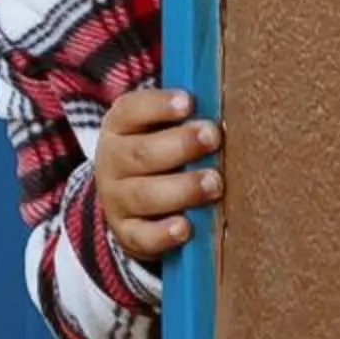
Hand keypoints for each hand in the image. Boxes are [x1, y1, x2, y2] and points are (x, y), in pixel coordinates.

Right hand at [94, 88, 224, 263]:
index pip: (131, 111)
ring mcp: (117, 199)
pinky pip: (142, 236)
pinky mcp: (127, 233)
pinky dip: (163, 233)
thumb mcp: (159, 130)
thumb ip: (186, 119)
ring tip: (214, 183)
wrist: (128, 201)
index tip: (188, 102)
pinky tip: (185, 227)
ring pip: (144, 195)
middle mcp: (112, 162)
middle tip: (213, 137)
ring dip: (181, 188)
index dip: (158, 106)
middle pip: (140, 153)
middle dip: (179, 145)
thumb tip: (228, 104)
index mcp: (119, 128)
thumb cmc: (159, 155)